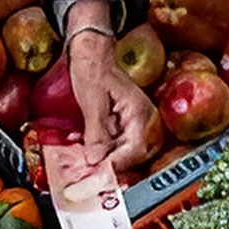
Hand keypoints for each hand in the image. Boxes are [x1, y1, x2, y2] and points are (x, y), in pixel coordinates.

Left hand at [67, 0, 159, 170]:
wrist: (90, 51)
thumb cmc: (93, 68)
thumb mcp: (92, 101)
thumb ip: (96, 132)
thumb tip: (96, 161)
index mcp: (140, 113)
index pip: (135, 150)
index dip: (117, 166)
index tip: (98, 175)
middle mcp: (142, 120)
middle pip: (132, 156)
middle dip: (110, 167)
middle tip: (89, 178)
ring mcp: (133, 123)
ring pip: (123, 153)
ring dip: (105, 161)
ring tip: (86, 169)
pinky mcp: (122, 124)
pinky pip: (115, 145)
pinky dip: (102, 152)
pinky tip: (88, 155)